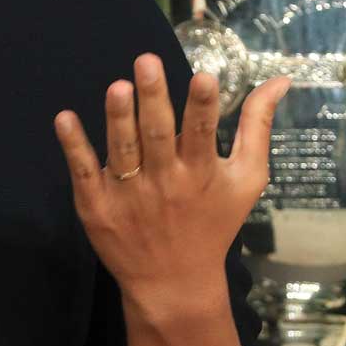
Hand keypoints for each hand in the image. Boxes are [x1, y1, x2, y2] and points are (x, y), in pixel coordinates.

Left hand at [52, 53, 290, 307]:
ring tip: (117, 87)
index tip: (204, 76)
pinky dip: (74, 147)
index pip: (203, 134)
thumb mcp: (247, 178)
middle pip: (158, 136)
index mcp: (201, 173)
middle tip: (146, 62)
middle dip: (154, 99)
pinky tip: (64, 118)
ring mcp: (128, 196)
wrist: (173, 283)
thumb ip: (257, 126)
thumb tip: (280, 80)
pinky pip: (82, 172)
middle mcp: (165, 183)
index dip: (204, 106)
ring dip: (118, 118)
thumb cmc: (214, 222)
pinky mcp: (97, 206)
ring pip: (122, 151)